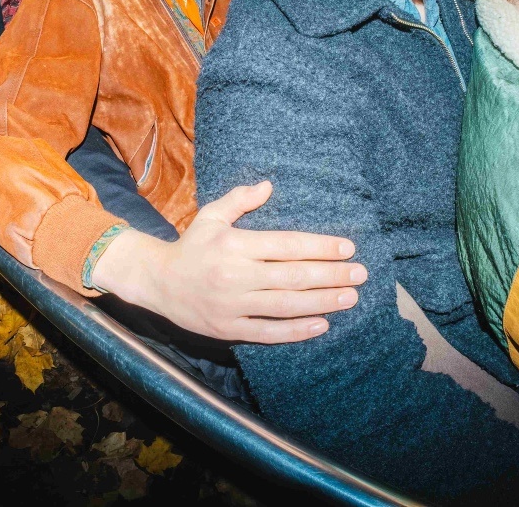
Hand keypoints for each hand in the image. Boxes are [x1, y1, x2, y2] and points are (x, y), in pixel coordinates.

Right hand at [92, 181, 366, 342]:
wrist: (157, 283)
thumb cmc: (191, 246)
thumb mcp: (211, 216)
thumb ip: (240, 200)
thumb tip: (269, 186)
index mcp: (234, 245)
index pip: (286, 246)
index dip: (320, 247)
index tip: (348, 248)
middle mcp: (235, 276)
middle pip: (293, 277)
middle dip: (331, 275)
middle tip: (361, 274)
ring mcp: (233, 305)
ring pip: (286, 306)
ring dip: (322, 302)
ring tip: (350, 298)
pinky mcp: (229, 329)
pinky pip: (268, 332)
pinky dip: (296, 330)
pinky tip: (321, 324)